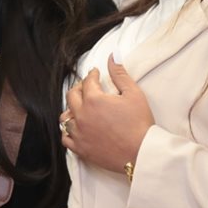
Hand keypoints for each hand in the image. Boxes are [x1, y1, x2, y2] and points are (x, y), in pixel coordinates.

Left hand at [62, 56, 153, 174]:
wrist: (141, 153)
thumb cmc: (139, 124)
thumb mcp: (133, 93)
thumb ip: (120, 74)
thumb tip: (113, 55)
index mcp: (94, 100)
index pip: (88, 81)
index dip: (92, 75)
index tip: (96, 74)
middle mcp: (82, 116)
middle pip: (71, 96)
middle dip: (79, 88)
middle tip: (87, 87)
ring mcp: (79, 133)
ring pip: (65, 117)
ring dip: (72, 109)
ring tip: (80, 108)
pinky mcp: (81, 149)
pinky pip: (66, 138)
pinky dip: (68, 131)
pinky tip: (76, 128)